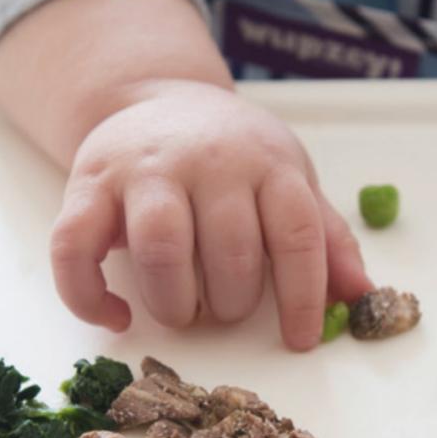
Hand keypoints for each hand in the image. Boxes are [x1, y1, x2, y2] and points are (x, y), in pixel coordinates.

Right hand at [50, 80, 372, 349]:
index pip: (296, 232)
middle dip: (233, 301)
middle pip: (229, 247)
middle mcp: (207, 161)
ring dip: (175, 302)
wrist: (156, 98)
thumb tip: (362, 294)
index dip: (302, 295)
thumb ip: (325, 235)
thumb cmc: (234, 155)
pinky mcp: (87, 185)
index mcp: (267, 162)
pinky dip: (89, 296)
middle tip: (227, 312)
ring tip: (183, 312)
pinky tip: (117, 316)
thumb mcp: (289, 179)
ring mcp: (143, 170)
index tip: (300, 339)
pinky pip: (74, 248)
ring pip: (161, 247)